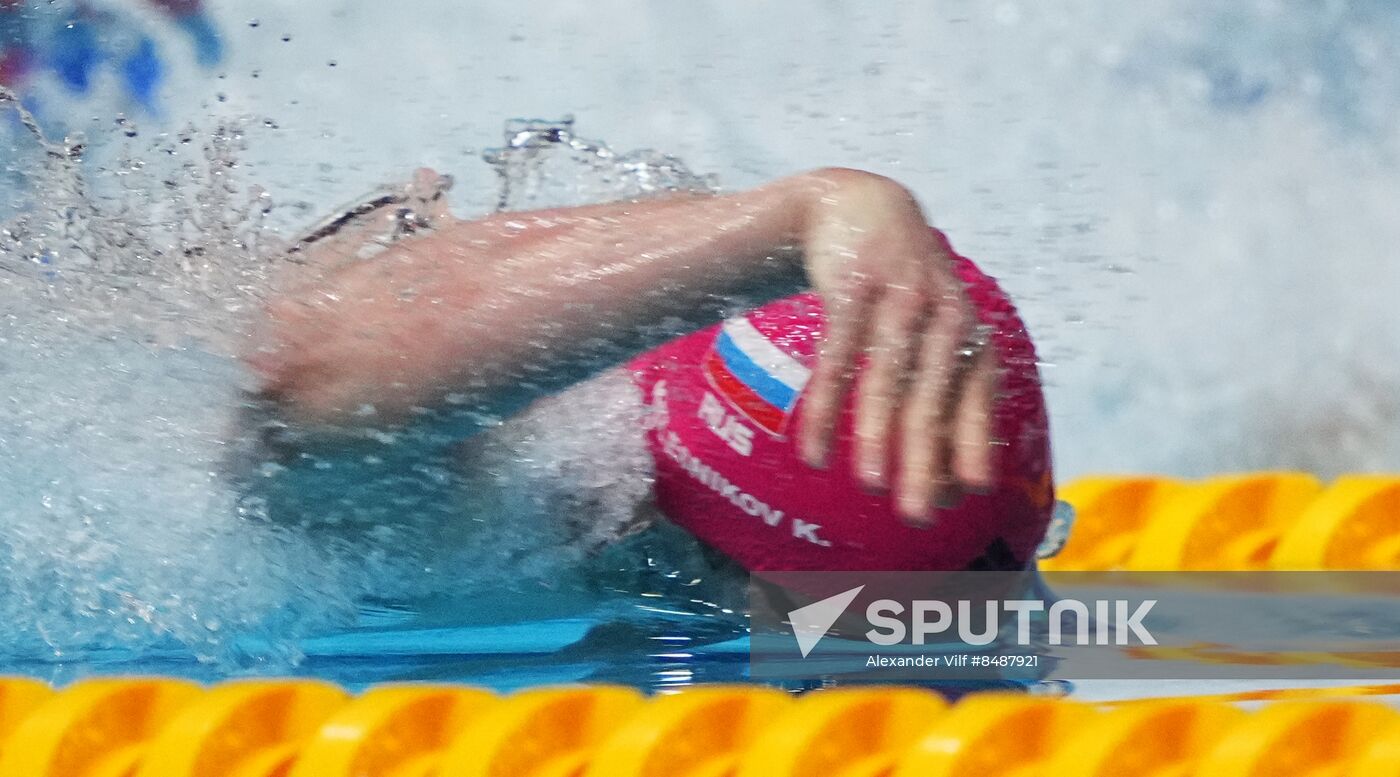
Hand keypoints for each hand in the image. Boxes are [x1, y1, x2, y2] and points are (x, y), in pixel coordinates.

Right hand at [796, 170, 998, 522]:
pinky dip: (825, 407)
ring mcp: (897, 297)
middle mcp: (941, 315)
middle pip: (931, 400)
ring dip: (877, 437)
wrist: (858, 202)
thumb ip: (943, 385)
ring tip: (870, 486)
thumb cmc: (899, 286)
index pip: (973, 398)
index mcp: (967, 330)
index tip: (964, 495)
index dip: (969, 444)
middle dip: (922, 461)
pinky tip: (814, 450)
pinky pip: (836, 359)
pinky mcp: (852, 287)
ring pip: (886, 381)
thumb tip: (950, 476)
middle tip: (914, 514)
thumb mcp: (933, 325)